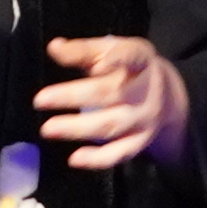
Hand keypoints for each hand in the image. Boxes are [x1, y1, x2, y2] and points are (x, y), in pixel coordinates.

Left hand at [39, 33, 184, 171]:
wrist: (166, 95)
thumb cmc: (127, 68)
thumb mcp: (110, 50)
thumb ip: (83, 50)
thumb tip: (54, 47)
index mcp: (140, 60)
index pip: (131, 57)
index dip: (117, 60)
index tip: (97, 65)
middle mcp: (145, 90)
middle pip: (110, 93)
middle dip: (74, 97)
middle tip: (40, 100)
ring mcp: (144, 119)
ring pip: (110, 125)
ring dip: (78, 129)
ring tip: (48, 129)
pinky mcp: (140, 142)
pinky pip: (119, 153)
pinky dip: (98, 159)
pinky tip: (75, 159)